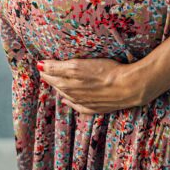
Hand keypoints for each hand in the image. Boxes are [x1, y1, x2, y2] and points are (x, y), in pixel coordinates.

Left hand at [36, 57, 155, 115]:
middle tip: (44, 70)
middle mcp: (73, 91)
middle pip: (56, 83)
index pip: (50, 72)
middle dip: (49, 76)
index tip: (40, 62)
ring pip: (64, 93)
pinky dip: (69, 102)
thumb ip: (57, 66)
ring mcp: (83, 100)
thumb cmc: (107, 70)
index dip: (44, 67)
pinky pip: (76, 106)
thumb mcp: (79, 65)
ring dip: (58, 86)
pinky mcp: (93, 107)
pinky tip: (65, 100)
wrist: (129, 86)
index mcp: (69, 80)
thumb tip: (40, 66)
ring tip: (53, 81)